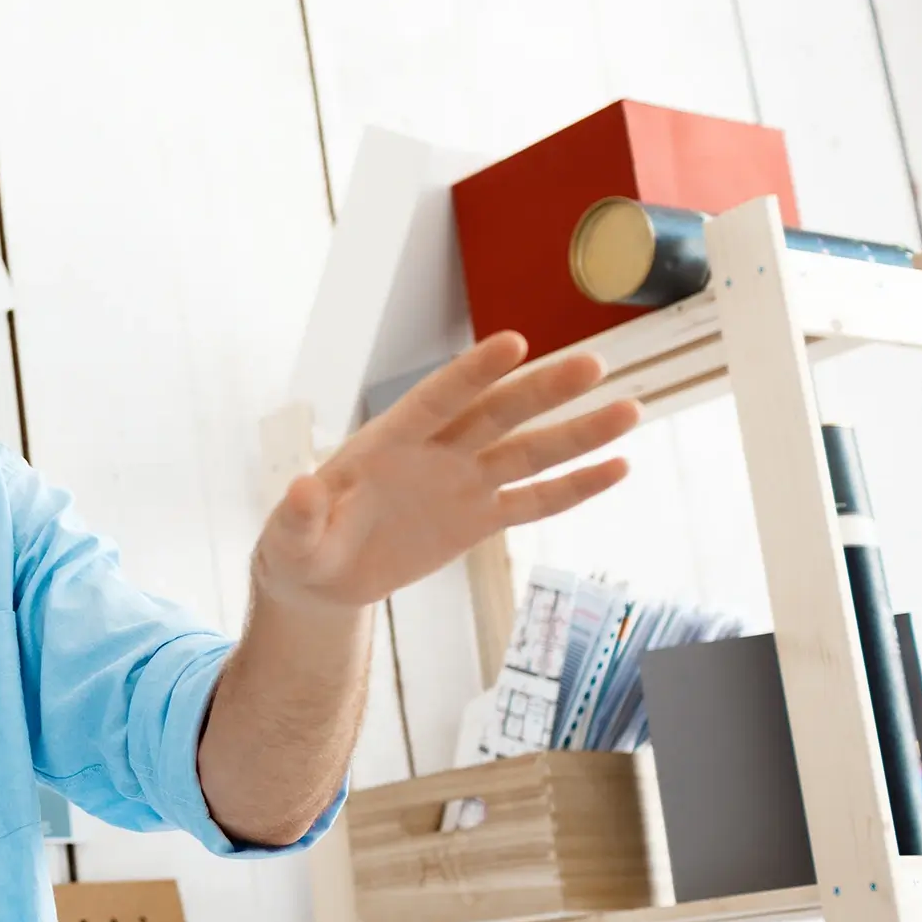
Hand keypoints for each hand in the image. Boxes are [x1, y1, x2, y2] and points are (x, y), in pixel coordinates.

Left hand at [256, 331, 641, 610]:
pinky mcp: (477, 519)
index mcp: (386, 443)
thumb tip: (302, 488)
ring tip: (631, 408)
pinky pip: (532, 502)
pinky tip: (617, 467)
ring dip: (577, 434)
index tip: (515, 342)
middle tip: (593, 363)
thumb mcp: (291, 538)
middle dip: (542, 391)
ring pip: (527, 452)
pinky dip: (573, 488)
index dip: (473, 373)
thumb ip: (300, 515)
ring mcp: (461, 483)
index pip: (436, 400)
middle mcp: (434, 453)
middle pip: (496, 415)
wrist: (321, 578)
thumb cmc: (300, 545)